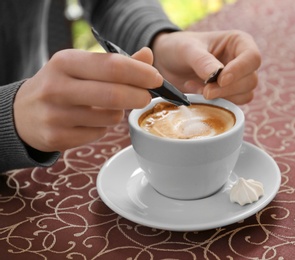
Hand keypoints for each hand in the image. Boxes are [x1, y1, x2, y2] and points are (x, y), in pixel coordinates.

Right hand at [14, 48, 162, 151]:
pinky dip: (103, 128)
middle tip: (146, 97)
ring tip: (108, 107)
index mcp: (65, 62)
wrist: (23, 113)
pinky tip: (91, 122)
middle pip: (114, 95)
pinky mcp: (57, 137)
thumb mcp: (81, 66)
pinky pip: (99, 134)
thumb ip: (116, 63)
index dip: (140, 73)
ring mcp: (55, 115)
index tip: (156, 78)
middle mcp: (57, 87)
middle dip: (139, 96)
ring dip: (119, 113)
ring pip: (110, 117)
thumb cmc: (61, 85)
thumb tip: (148, 55)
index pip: (113, 66)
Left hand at [152, 30, 260, 103]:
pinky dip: (217, 102)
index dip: (240, 71)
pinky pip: (234, 104)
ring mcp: (238, 78)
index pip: (252, 58)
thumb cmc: (179, 47)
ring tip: (197, 88)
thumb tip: (217, 76)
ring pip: (245, 94)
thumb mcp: (187, 49)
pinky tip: (199, 93)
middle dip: (227, 89)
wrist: (167, 62)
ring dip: (221, 97)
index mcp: (239, 42)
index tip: (220, 80)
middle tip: (205, 90)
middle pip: (250, 80)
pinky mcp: (230, 93)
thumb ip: (202, 61)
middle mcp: (243, 60)